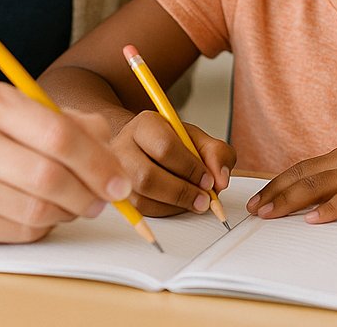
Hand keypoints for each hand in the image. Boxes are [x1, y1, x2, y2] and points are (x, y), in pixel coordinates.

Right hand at [0, 82, 132, 243]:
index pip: (58, 133)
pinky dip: (45, 226)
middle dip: (89, 192)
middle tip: (106, 199)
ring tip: (77, 204)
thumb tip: (112, 158)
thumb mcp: (21, 109)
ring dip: (69, 212)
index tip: (120, 181)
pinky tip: (46, 213)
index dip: (97, 161)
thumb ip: (71, 123)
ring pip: (37, 210)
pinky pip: (20, 232)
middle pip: (49, 175)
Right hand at [110, 110, 236, 216]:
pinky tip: (177, 205)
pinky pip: (139, 211)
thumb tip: (220, 179)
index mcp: (145, 124)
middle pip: (147, 176)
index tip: (209, 180)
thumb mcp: (197, 139)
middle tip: (204, 199)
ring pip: (142, 197)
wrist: (146, 146)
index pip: (165, 147)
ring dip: (174, 205)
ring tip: (194, 202)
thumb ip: (216, 153)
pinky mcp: (116, 194)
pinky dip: (164, 212)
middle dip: (182, 192)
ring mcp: (116, 171)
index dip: (190, 168)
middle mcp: (124, 145)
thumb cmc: (171, 143)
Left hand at [246, 134, 336, 223]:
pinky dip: (330, 209)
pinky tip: (315, 220)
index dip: (277, 184)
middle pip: (302, 176)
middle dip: (275, 193)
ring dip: (291, 200)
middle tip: (254, 210)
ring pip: (318, 185)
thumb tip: (323, 198)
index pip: (301, 169)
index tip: (258, 199)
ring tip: (271, 214)